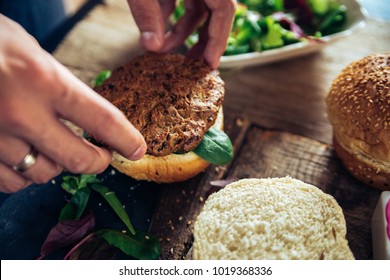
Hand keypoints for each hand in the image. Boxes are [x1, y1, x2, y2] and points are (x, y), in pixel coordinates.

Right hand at [0, 15, 146, 192]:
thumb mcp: (34, 53)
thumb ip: (62, 87)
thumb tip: (90, 120)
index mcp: (44, 79)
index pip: (102, 120)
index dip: (126, 139)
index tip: (136, 149)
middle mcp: (21, 112)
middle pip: (78, 160)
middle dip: (98, 162)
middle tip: (101, 155)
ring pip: (43, 174)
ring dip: (56, 165)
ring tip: (55, 148)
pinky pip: (11, 183)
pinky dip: (24, 175)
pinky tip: (26, 157)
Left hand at [127, 0, 236, 68]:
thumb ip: (146, 13)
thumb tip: (151, 47)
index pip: (225, 8)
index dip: (219, 38)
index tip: (209, 64)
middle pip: (216, 12)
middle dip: (204, 40)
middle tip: (193, 67)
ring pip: (198, 7)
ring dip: (182, 30)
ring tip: (163, 51)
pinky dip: (173, 17)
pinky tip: (156, 31)